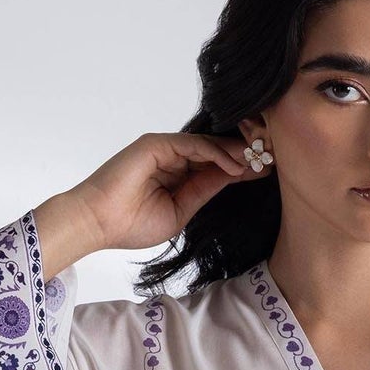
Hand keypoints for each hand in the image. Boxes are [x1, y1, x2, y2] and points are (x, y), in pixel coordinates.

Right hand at [64, 131, 253, 250]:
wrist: (98, 223)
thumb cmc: (131, 224)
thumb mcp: (181, 211)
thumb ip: (204, 191)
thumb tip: (234, 176)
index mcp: (177, 177)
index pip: (215, 169)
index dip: (241, 170)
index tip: (266, 173)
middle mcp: (173, 159)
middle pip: (215, 152)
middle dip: (243, 157)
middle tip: (270, 160)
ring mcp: (164, 149)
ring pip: (207, 146)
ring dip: (234, 153)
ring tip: (258, 161)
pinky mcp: (157, 144)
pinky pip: (193, 144)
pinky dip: (215, 152)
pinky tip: (234, 163)